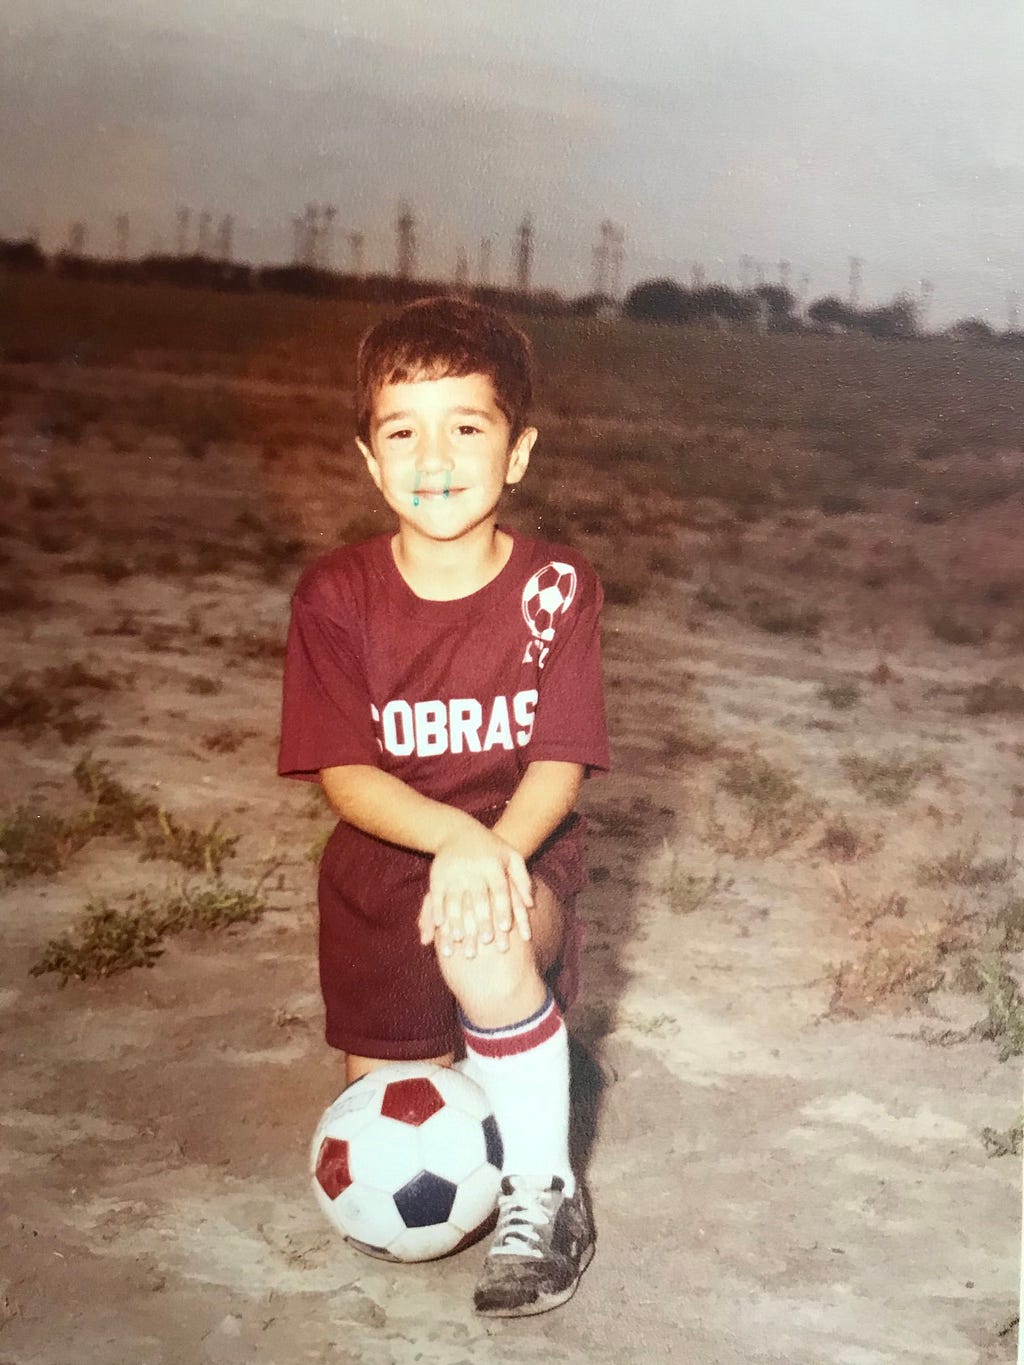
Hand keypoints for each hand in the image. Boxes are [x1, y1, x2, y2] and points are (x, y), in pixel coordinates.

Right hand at [418, 820, 532, 958]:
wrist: (458, 831)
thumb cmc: (491, 850)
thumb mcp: (511, 856)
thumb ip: (523, 879)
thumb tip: (531, 905)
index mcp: (493, 865)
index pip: (500, 889)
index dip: (502, 909)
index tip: (504, 928)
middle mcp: (473, 869)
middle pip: (478, 898)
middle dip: (481, 920)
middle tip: (485, 941)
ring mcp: (453, 873)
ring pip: (455, 900)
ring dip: (456, 921)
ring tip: (460, 940)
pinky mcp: (437, 875)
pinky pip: (436, 896)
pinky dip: (437, 911)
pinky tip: (439, 926)